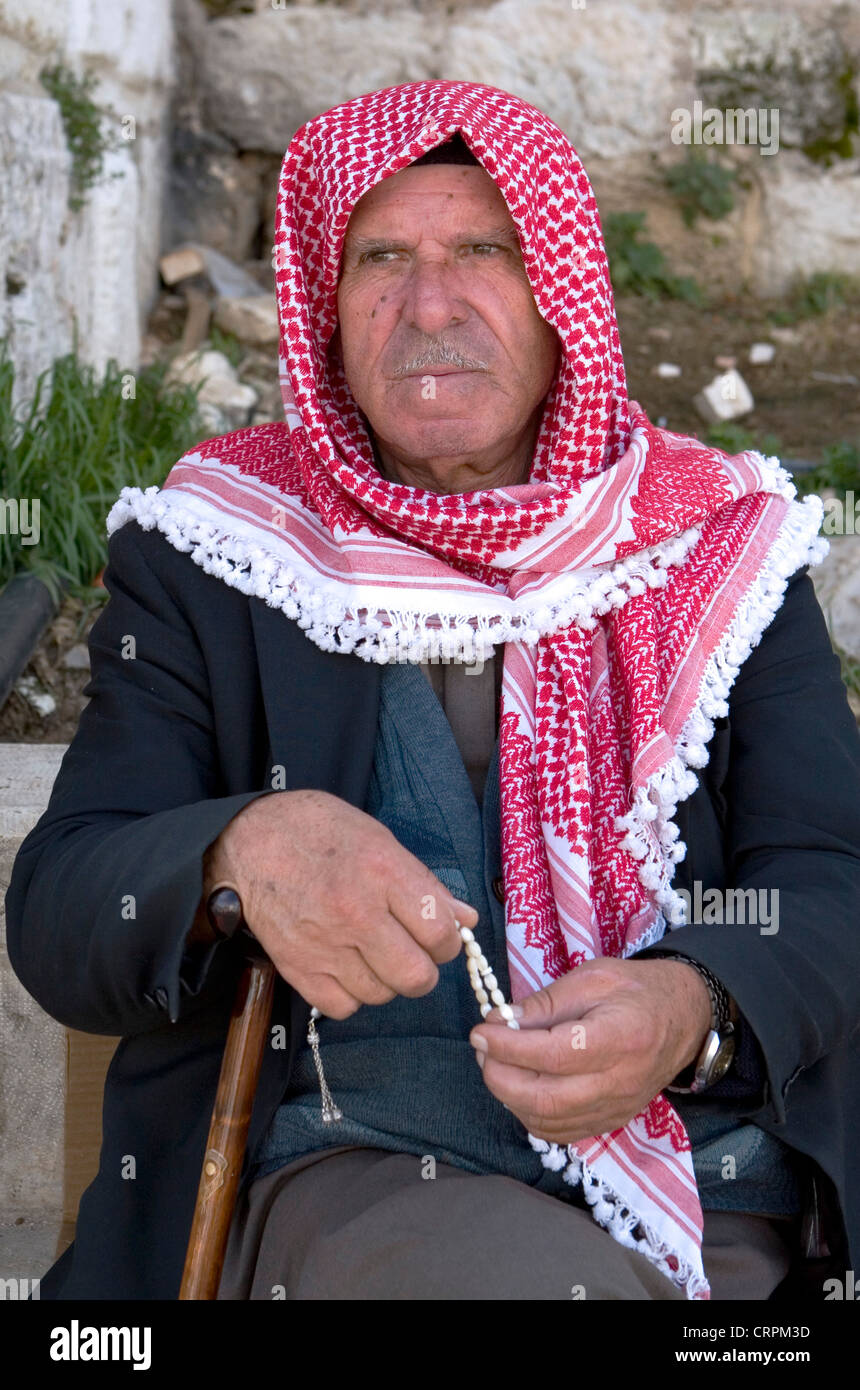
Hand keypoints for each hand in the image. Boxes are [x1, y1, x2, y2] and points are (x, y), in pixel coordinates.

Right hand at [201, 789, 477, 1018]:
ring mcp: (324, 944)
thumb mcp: (380, 840)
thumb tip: (465, 919)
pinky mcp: (297, 967)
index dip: (449, 941)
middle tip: (412, 954)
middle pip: (416, 976)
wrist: (249, 840)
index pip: (440, 932)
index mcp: (382, 872)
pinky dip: (351, 995)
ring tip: (374, 955)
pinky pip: (343, 1007)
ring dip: (386, 981)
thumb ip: (424, 884)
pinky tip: (347, 968)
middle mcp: (356, 913)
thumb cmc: (319, 831)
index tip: (439, 937)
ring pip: (382, 994)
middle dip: (423, 970)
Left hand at [468, 957, 712, 1144]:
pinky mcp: (609, 1121)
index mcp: (621, 1037)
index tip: (482, 1031)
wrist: (683, 1018)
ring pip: (548, 1121)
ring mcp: (616, 1109)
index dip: (509, 1047)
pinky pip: (559, 1132)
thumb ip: (546, 1002)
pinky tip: (519, 1085)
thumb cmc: (637, 991)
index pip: (554, 1054)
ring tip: (496, 1063)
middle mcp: (619, 1082)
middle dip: (500, 1076)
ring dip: (509, 1096)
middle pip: (547, 1098)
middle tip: (483, 1049)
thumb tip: (500, 1020)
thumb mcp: (593, 978)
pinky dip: (529, 1113)